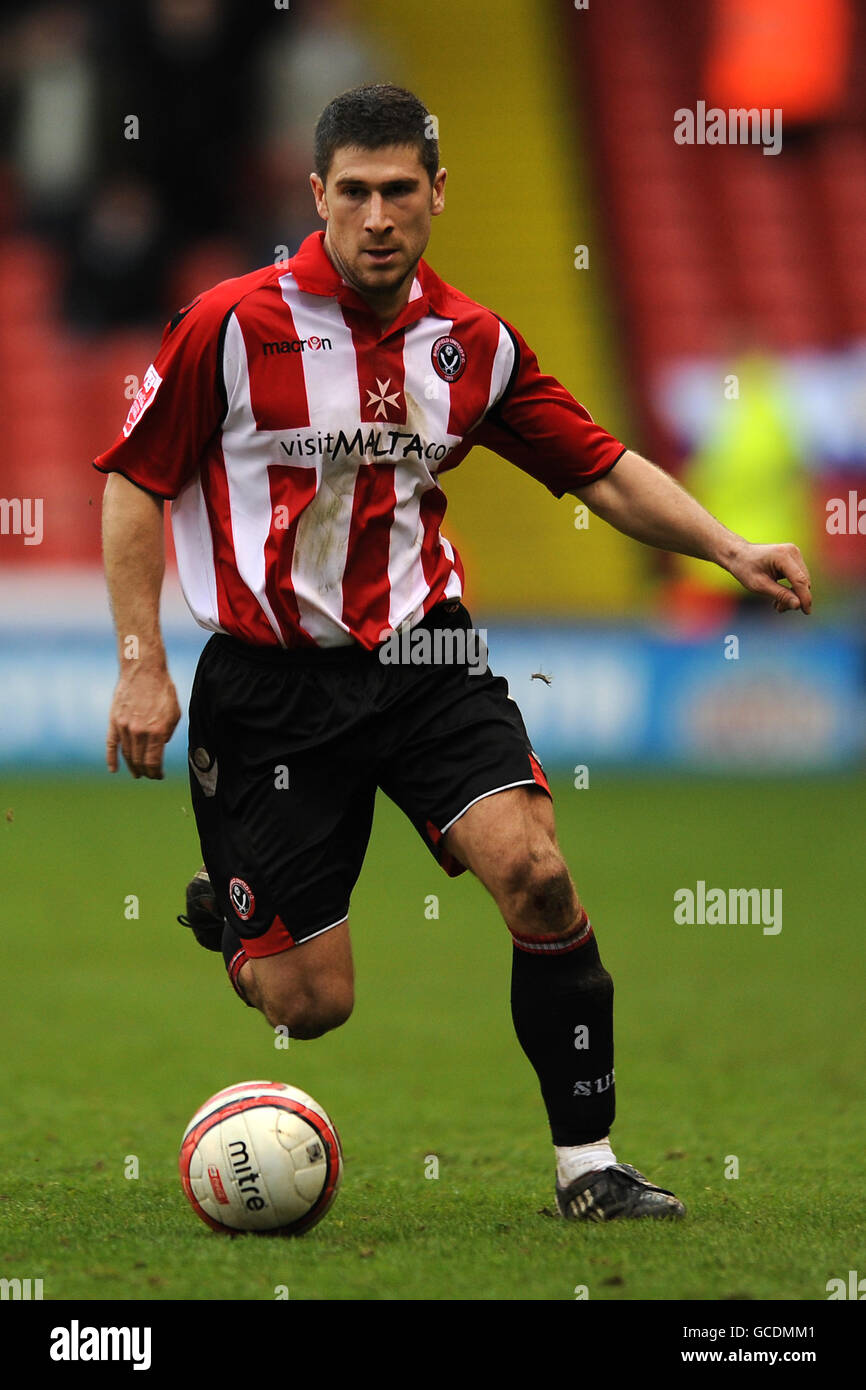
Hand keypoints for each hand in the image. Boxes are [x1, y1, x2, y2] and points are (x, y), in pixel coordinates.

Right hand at [107, 663, 180, 778]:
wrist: (143, 670)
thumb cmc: (162, 690)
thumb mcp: (174, 713)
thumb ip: (168, 733)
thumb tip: (160, 747)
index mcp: (157, 731)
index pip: (153, 762)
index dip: (156, 773)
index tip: (159, 775)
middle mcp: (139, 732)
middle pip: (139, 761)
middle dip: (145, 771)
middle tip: (149, 775)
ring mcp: (124, 727)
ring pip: (126, 754)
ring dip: (132, 766)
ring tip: (137, 773)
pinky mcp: (114, 721)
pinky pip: (111, 744)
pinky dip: (112, 759)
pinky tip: (114, 770)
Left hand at [726, 541, 812, 613]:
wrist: (738, 554)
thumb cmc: (745, 568)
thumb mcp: (760, 585)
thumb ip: (780, 595)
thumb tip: (798, 605)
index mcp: (783, 556)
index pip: (800, 580)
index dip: (804, 598)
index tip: (806, 612)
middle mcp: (792, 552)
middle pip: (803, 581)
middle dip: (794, 598)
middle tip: (778, 608)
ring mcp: (794, 553)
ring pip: (802, 581)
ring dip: (793, 594)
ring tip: (777, 604)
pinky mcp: (794, 558)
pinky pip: (798, 577)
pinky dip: (791, 588)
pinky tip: (779, 596)